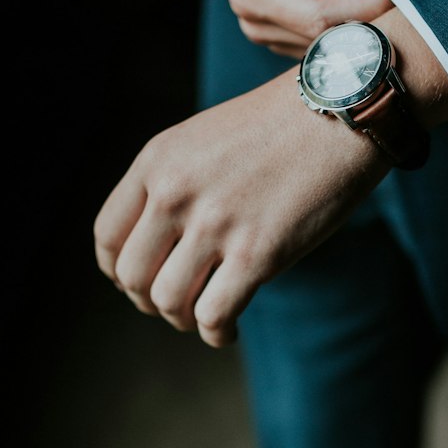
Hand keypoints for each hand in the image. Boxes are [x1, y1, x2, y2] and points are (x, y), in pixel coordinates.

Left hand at [94, 67, 391, 346]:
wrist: (339, 113)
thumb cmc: (278, 128)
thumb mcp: (203, 139)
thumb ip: (173, 182)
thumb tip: (159, 244)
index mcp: (157, 162)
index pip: (107, 236)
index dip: (118, 271)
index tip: (140, 282)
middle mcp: (175, 193)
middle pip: (133, 277)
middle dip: (150, 302)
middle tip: (177, 304)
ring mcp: (215, 224)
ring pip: (168, 302)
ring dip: (183, 319)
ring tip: (205, 315)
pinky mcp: (256, 254)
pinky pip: (213, 316)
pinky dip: (216, 334)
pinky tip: (228, 330)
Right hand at [212, 0, 404, 56]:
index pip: (320, 19)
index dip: (366, 7)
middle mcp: (261, 22)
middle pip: (332, 36)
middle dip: (371, 5)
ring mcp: (279, 32)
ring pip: (342, 39)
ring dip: (371, 6)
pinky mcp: (299, 31)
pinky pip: (342, 33)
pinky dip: (364, 8)